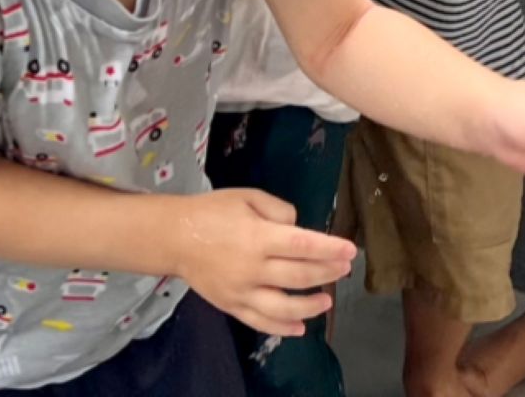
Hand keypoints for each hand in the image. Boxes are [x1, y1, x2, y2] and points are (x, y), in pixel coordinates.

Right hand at [172, 189, 355, 336]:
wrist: (174, 237)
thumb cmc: (213, 211)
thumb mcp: (247, 197)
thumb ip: (279, 210)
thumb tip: (298, 229)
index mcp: (258, 236)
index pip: (303, 244)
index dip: (330, 248)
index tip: (350, 250)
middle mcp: (252, 268)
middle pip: (299, 275)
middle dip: (327, 272)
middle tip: (344, 269)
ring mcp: (241, 291)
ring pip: (283, 307)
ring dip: (310, 306)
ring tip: (327, 300)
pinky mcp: (231, 306)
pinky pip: (260, 322)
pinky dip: (282, 329)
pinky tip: (300, 328)